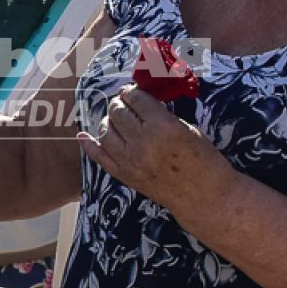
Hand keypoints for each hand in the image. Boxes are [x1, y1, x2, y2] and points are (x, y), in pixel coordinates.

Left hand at [76, 85, 224, 211]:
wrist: (204, 197)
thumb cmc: (204, 161)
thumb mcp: (187, 129)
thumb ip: (162, 115)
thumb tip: (142, 102)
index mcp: (162, 126)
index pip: (136, 99)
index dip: (131, 91)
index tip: (130, 90)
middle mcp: (142, 141)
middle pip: (118, 112)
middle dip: (119, 103)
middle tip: (122, 102)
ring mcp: (130, 160)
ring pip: (105, 131)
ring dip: (108, 120)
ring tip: (115, 118)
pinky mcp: (124, 176)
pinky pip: (99, 157)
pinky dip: (89, 144)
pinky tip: (82, 135)